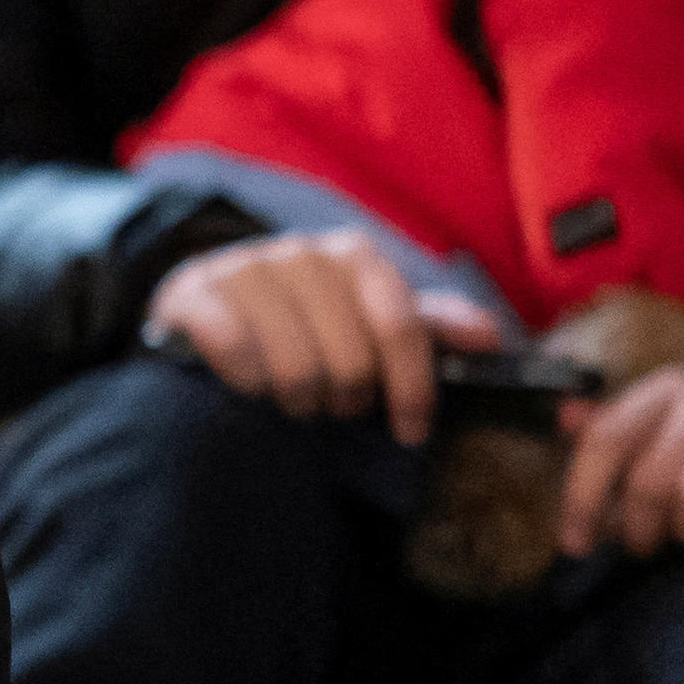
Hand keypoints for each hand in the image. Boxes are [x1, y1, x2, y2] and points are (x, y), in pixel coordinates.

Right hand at [143, 229, 508, 447]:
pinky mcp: (192, 291)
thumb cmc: (304, 320)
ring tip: (293, 399)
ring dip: (297, 399)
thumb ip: (428, 327)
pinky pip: (236, 354)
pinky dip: (247, 383)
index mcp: (355, 255)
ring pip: (295, 367)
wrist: (207, 302)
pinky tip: (248, 385)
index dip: (412, 388)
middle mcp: (302, 252)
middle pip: (350, 359)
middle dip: (346, 398)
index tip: (411, 431)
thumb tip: (491, 338)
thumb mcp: (368, 319)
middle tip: (332, 405)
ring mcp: (244, 268)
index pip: (402, 327)